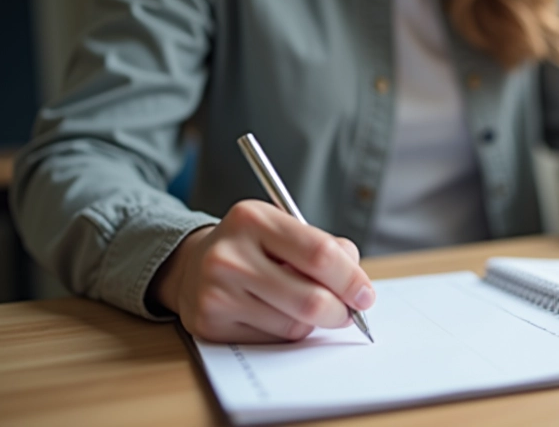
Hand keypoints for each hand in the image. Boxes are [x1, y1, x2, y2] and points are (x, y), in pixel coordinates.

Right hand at [148, 200, 375, 342]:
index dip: (351, 279)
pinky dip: (286, 332)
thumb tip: (358, 286)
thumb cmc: (254, 247)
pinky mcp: (210, 323)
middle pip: (311, 297)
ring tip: (301, 305)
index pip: (319, 253)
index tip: (366, 294)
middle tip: (349, 313)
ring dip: (312, 322)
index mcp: (253, 218)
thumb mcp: (285, 230)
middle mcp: (230, 254)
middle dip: (341, 311)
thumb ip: (326, 248)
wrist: (192, 266)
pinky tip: (274, 314)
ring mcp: (217, 291)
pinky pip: (272, 339)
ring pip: (294, 324)